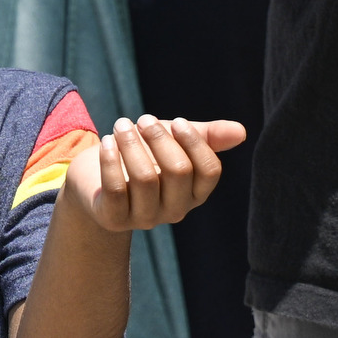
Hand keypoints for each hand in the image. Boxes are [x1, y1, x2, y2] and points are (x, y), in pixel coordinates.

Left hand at [70, 114, 247, 234]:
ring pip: (146, 178)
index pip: (208, 171)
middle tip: (143, 119)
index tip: (177, 121)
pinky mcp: (114, 218)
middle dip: (160, 138)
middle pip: (178, 171)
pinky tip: (106, 141)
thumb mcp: (174, 142)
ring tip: (122, 125)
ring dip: (132, 144)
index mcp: (195, 192)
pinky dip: (110, 160)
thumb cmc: (144, 156)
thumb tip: (241, 132)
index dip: (194, 142)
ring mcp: (145, 218)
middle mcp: (175, 209)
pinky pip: (116, 189)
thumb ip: (206, 136)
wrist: (96, 181)